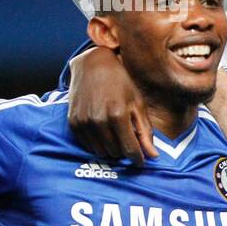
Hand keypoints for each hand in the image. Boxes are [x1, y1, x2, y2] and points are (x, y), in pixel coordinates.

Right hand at [68, 47, 157, 162]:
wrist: (93, 64)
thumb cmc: (120, 82)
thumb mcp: (137, 104)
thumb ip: (145, 132)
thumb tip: (153, 156)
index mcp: (118, 115)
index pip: (130, 150)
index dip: (138, 159)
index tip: (141, 161)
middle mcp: (99, 120)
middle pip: (115, 153)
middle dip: (123, 149)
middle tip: (126, 136)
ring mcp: (84, 122)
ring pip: (101, 152)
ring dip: (110, 147)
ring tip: (114, 131)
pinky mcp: (73, 123)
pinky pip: (87, 146)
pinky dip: (96, 143)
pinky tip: (101, 129)